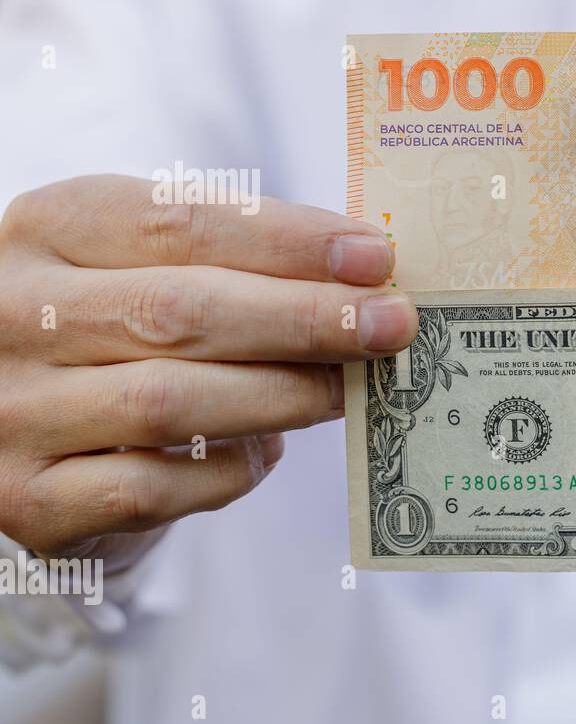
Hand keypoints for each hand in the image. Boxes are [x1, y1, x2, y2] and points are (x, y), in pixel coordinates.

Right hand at [0, 175, 416, 569]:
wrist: (14, 418)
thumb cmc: (111, 327)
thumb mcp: (146, 264)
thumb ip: (235, 261)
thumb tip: (363, 279)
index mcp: (48, 227)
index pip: (180, 222)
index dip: (288, 241)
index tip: (375, 257)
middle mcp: (15, 315)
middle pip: (181, 312)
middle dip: (306, 320)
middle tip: (391, 325)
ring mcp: (14, 412)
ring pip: (173, 403)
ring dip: (285, 395)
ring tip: (349, 388)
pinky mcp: (30, 501)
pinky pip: (155, 488)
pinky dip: (230, 469)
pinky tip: (268, 450)